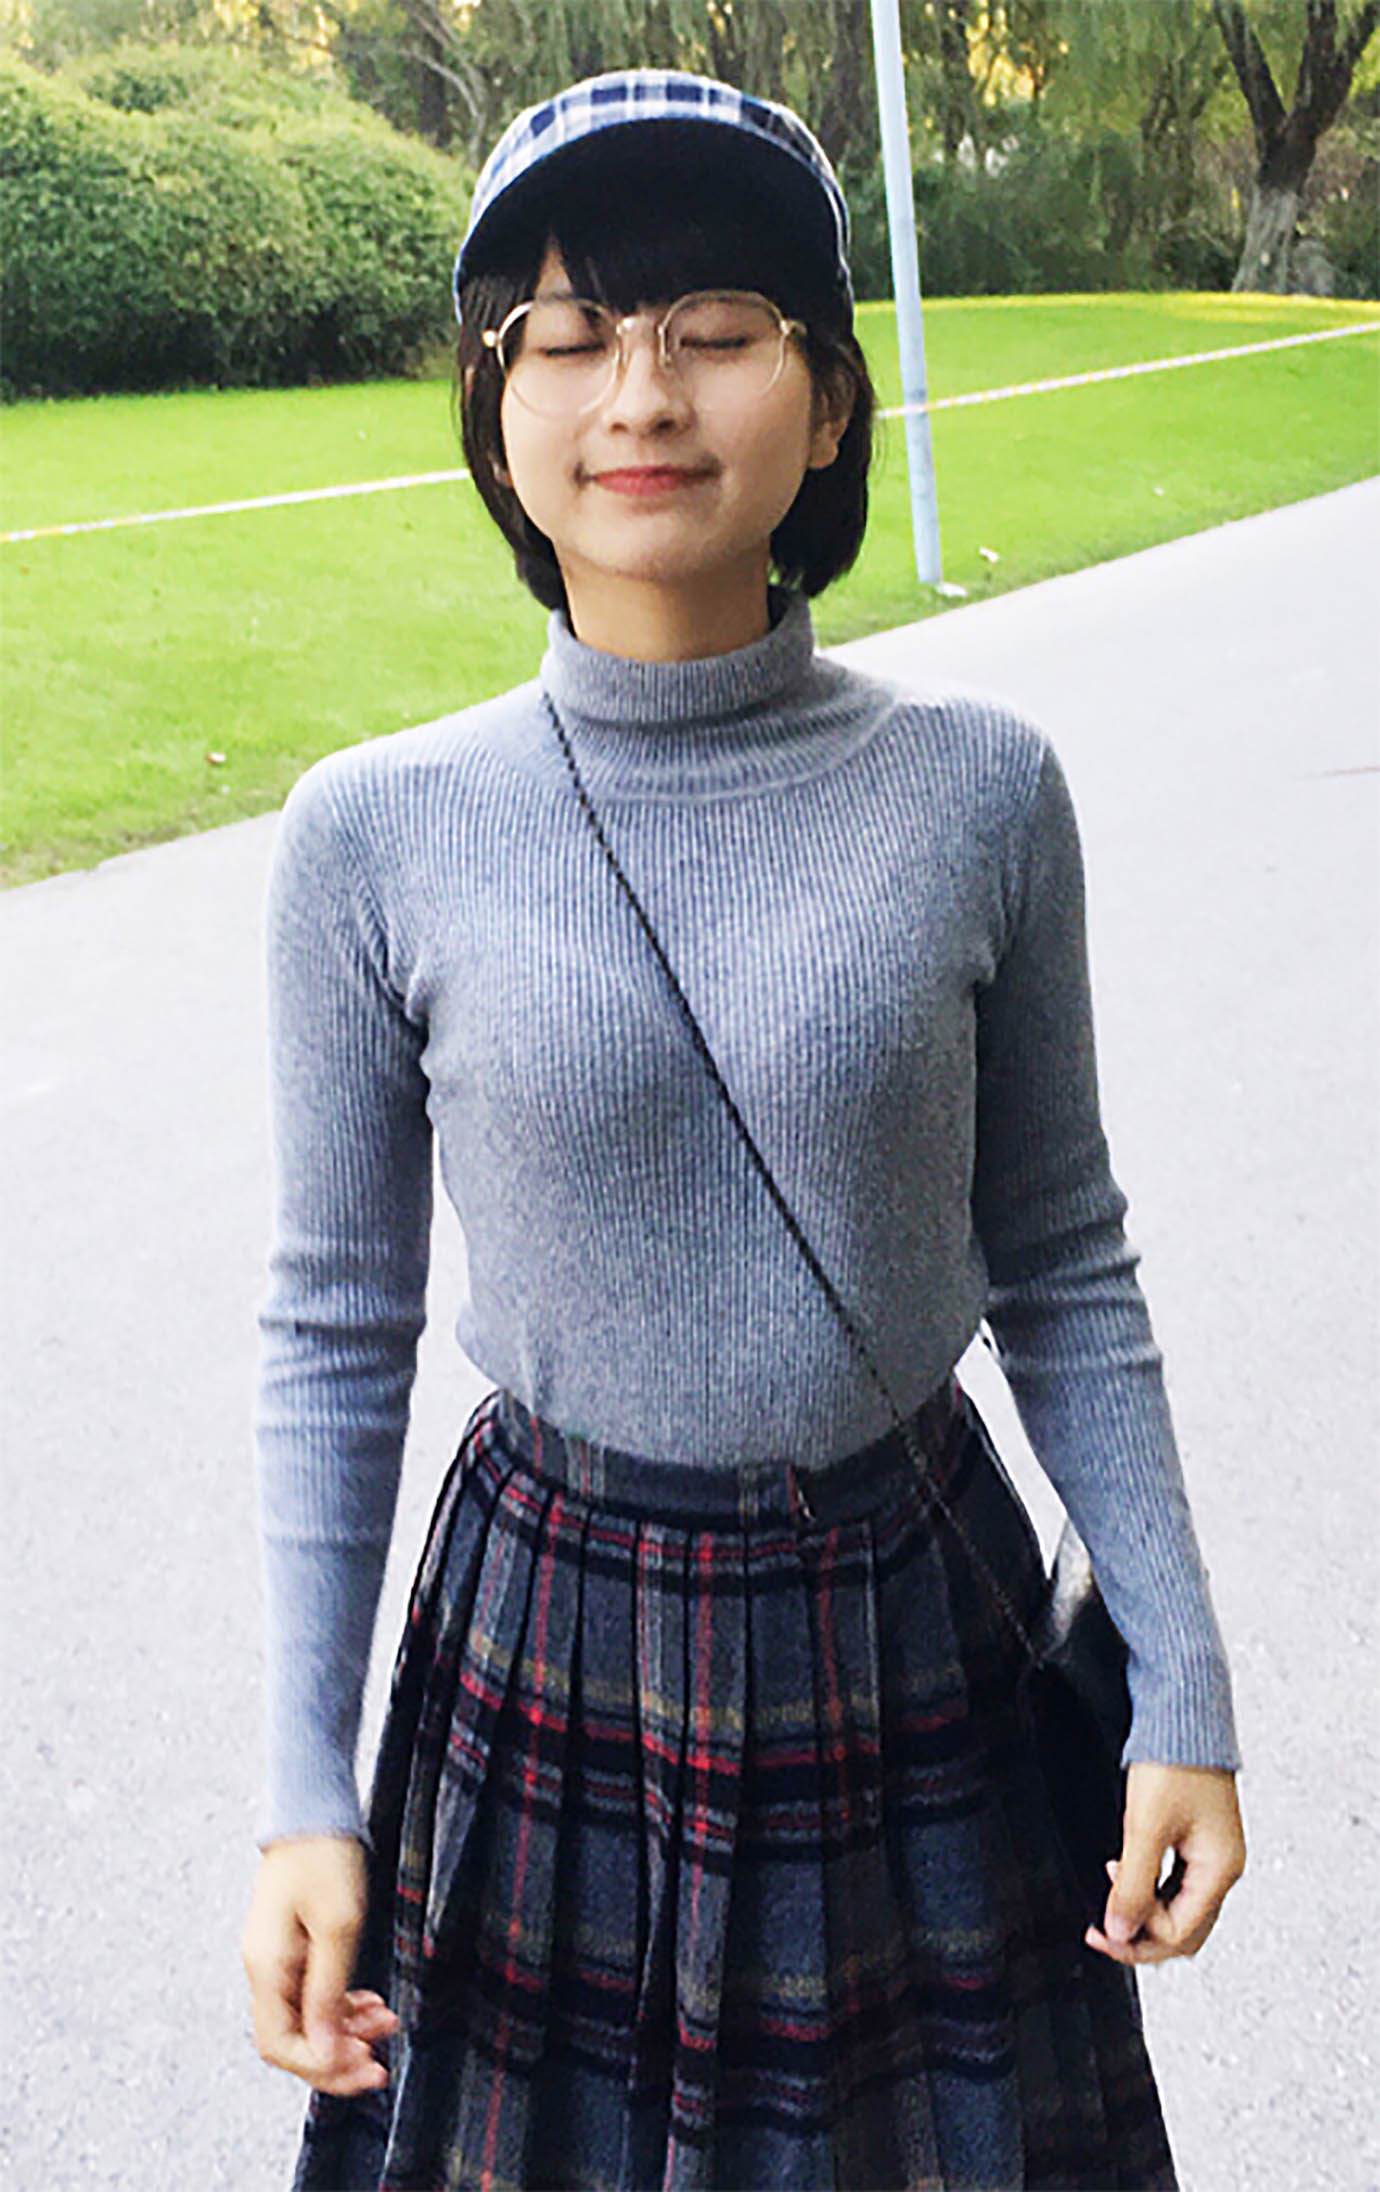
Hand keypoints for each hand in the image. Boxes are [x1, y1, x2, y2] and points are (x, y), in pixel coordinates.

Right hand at [241, 1833, 400, 2093]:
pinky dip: (342, 2006)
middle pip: (292, 2040)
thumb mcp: (338, 1925)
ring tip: (385, 2026)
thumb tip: (326, 2052)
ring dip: (345, 2032)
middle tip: (378, 2064)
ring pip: (306, 2019)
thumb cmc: (323, 1856)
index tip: (363, 2064)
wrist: (313, 1809)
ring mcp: (276, 1959)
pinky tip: (370, 2005)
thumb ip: (329, 1992)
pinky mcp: (292, 1947)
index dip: (322, 2064)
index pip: (280, 2045)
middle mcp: (264, 1969)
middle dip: (337, 2057)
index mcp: (266, 1967)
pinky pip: (313, 1994)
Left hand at [1082, 1760, 1245, 1965]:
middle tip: (1101, 1931)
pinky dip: (1150, 1890)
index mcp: (1220, 1869)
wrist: (1182, 1716)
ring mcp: (1212, 1854)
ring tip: (1109, 1904)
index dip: (1138, 1937)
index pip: (1180, 1932)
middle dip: (1142, 1936)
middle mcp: (1222, 1867)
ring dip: (1144, 1914)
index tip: (1100, 1927)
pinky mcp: (1199, 1840)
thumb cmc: (1174, 1763)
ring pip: (1180, 1909)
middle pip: (1184, 1930)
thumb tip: (1120, 1931)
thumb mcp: (1144, 1828)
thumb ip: (1132, 1885)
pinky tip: (1123, 1875)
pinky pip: (1176, 1884)